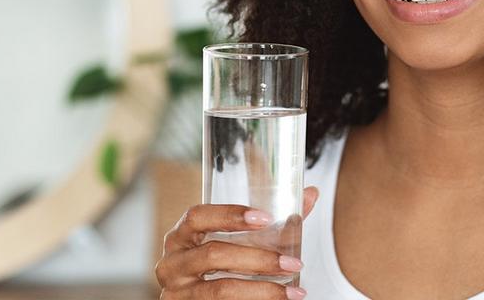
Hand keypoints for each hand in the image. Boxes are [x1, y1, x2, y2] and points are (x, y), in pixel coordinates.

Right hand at [155, 187, 319, 299]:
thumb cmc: (223, 268)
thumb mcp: (241, 244)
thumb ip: (273, 223)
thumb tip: (311, 193)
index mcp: (182, 236)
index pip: (198, 216)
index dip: (229, 214)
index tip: (265, 218)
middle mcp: (172, 263)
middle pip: (213, 255)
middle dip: (259, 259)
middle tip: (293, 263)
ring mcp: (177, 292)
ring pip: (220, 289)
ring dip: (262, 290)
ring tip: (293, 292)